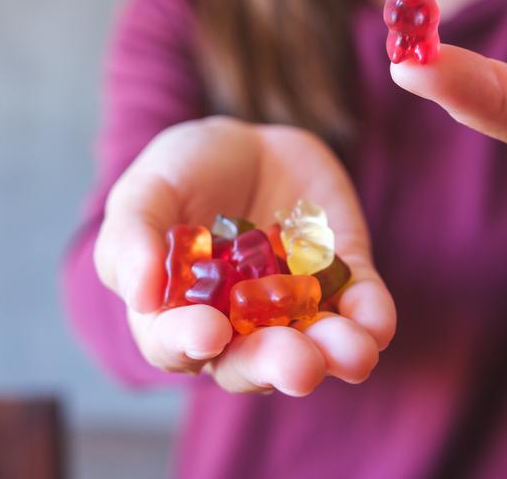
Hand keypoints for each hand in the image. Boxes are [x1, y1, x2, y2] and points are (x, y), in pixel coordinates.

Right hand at [94, 116, 395, 395]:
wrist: (247, 141)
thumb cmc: (182, 172)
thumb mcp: (146, 190)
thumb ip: (131, 239)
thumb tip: (140, 297)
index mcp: (178, 314)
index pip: (177, 345)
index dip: (189, 343)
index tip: (208, 332)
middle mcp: (238, 326)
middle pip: (253, 362)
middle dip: (277, 365)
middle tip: (299, 365)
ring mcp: (293, 306)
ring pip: (314, 346)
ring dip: (334, 354)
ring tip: (352, 352)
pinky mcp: (340, 278)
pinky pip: (359, 306)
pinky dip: (370, 318)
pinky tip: (375, 324)